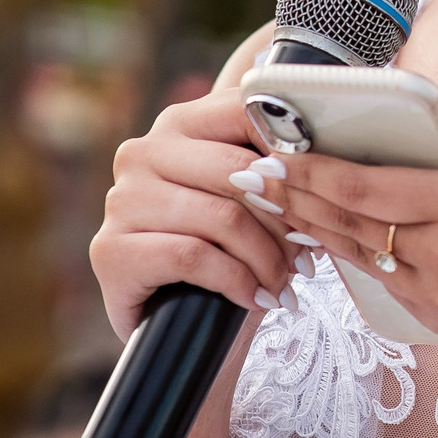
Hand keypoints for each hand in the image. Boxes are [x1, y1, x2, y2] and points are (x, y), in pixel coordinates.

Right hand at [90, 82, 297, 338]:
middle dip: (285, 217)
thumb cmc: (224, 250)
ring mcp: (121, 201)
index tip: (321, 188)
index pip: (245, 111)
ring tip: (287, 283)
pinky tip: (257, 298)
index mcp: (177, 124)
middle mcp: (141, 153)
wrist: (178, 325)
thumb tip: (325, 143)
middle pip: (238, 171)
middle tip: (310, 253)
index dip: (291, 150)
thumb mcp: (251, 198)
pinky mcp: (111, 251)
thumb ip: (272, 158)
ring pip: (221, 217)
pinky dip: (238, 281)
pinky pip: (193, 257)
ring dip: (267, 258)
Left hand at [241, 81, 437, 359]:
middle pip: (349, 224)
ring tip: (271, 199)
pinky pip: (382, 280)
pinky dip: (351, 253)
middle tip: (250, 171)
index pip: (370, 189)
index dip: (316, 170)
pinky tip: (326, 230)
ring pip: (358, 256)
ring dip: (312, 226)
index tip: (278, 148)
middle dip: (296, 196)